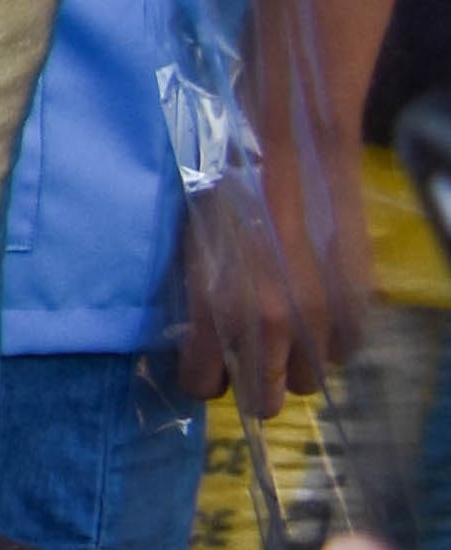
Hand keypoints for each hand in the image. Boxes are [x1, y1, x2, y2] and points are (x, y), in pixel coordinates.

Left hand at [178, 123, 371, 406]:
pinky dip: (331, 339)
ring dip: (297, 362)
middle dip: (255, 384)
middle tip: (250, 355)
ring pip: (312, 380)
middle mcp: (270, 326)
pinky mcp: (357, 303)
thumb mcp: (191, 249)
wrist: (287, 149)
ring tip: (286, 327)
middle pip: (267, 400)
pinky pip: (346, 350)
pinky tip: (317, 309)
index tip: (206, 366)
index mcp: (217, 311)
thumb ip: (200, 304)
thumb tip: (203, 340)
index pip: (203, 385)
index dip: (203, 378)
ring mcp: (318, 318)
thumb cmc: (223, 188)